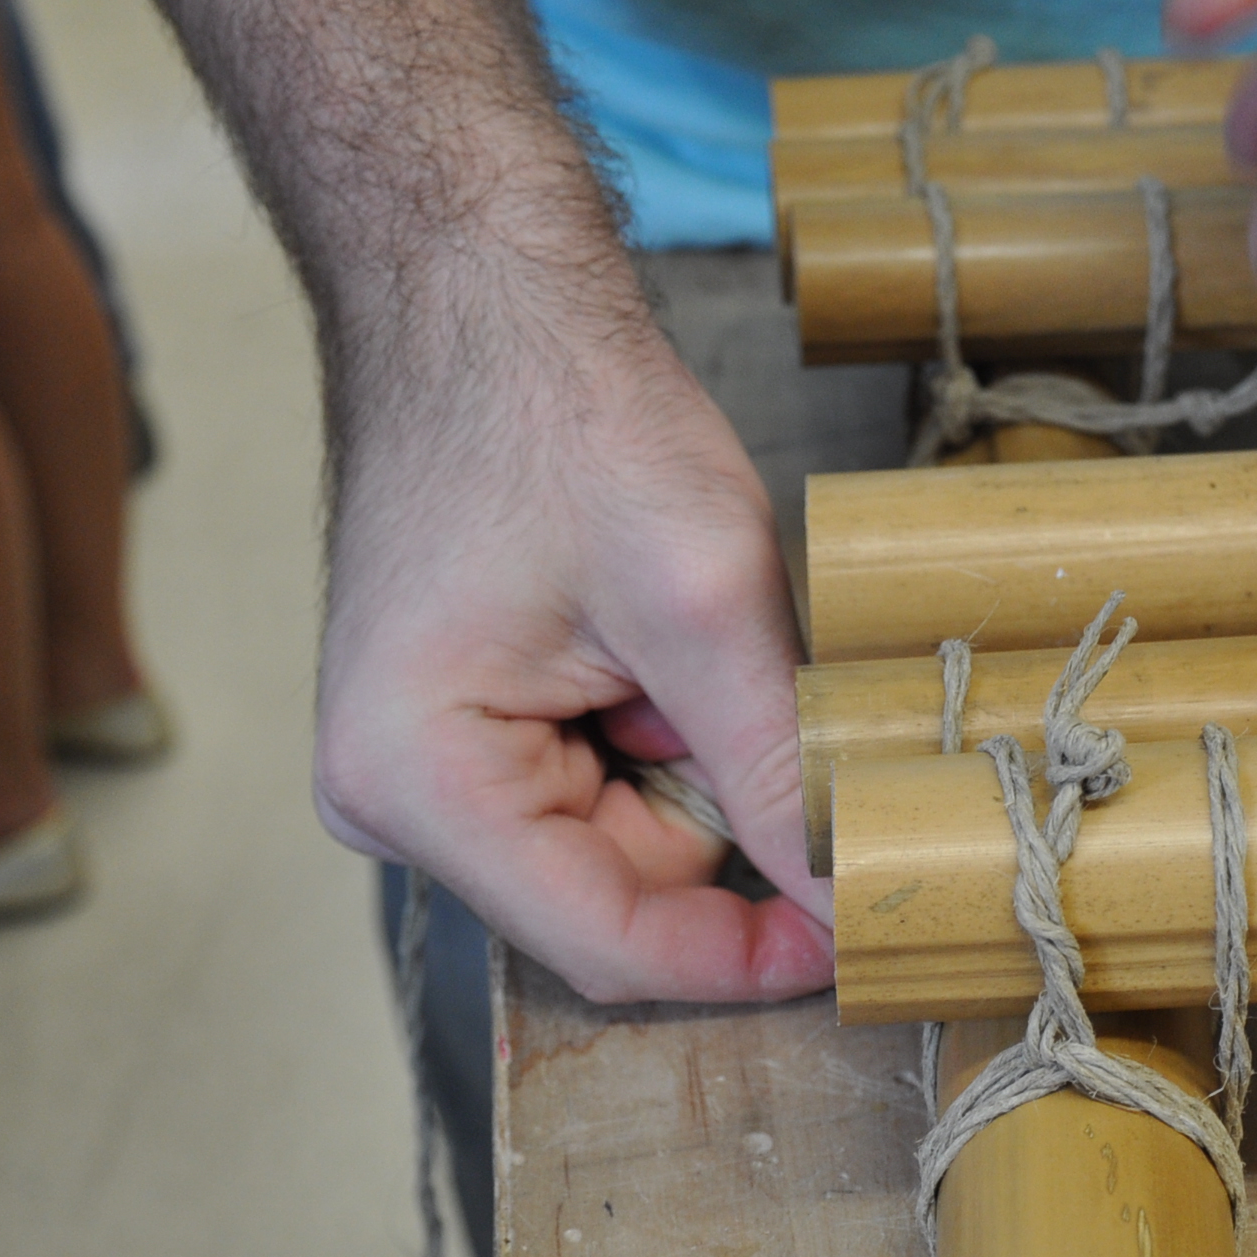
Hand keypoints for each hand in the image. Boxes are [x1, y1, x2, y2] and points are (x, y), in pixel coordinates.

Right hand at [313, 329, 834, 1005]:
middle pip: (618, 897)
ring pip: (623, 844)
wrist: (482, 299)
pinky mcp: (462, 737)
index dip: (749, 957)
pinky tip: (651, 640)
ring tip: (684, 638)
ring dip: (694, 764)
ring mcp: (422, 771)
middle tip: (767, 698)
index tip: (863, 932)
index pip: (609, 945)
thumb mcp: (705, 602)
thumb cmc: (561, 414)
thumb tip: (855, 902)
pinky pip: (599, 788)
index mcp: (415, 784)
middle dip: (719, 819)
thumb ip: (780, 774)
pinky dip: (662, 732)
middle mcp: (393, 802)